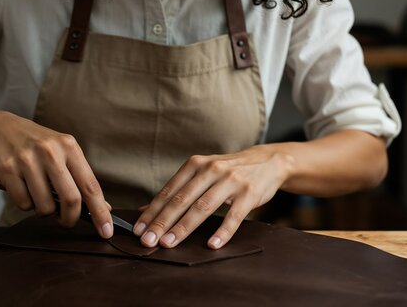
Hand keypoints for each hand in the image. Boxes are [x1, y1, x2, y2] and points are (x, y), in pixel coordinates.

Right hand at [0, 110, 112, 237]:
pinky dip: (26, 204)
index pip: (90, 185)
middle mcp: (50, 151)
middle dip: (70, 218)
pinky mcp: (8, 170)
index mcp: (68, 146)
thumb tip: (102, 206)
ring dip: (45, 210)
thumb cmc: (36, 143)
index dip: (100, 212)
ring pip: (45, 206)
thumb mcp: (63, 151)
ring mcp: (27, 160)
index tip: (106, 231)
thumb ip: (81, 177)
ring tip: (40, 195)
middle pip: (71, 199)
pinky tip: (24, 189)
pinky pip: (23, 203)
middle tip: (66, 221)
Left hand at [133, 146, 293, 248]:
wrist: (268, 161)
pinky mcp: (249, 193)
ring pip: (203, 207)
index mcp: (195, 165)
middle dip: (162, 222)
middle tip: (148, 240)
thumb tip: (145, 211)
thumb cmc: (228, 172)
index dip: (152, 211)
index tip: (138, 230)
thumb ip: (178, 190)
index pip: (169, 191)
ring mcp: (231, 181)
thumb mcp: (202, 173)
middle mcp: (211, 170)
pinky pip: (234, 216)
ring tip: (169, 243)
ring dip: (184, 227)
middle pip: (182, 199)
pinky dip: (223, 231)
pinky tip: (212, 245)